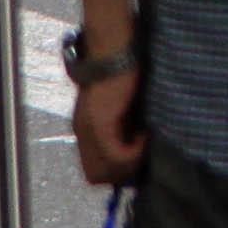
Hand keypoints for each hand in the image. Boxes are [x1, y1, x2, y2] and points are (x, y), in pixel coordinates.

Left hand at [72, 67, 145, 185]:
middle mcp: (82, 133)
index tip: (137, 160)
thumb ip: (123, 130)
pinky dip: (134, 151)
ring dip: (131, 163)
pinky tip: (145, 134)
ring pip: (106, 170)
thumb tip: (138, 152)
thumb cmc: (123, 73)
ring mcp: (89, 129)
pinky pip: (116, 154)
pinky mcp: (100, 123)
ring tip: (145, 143)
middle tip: (142, 155)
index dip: (116, 172)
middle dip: (123, 172)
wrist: (115, 51)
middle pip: (97, 177)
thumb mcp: (122, 109)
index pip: (93, 172)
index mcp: (85, 129)